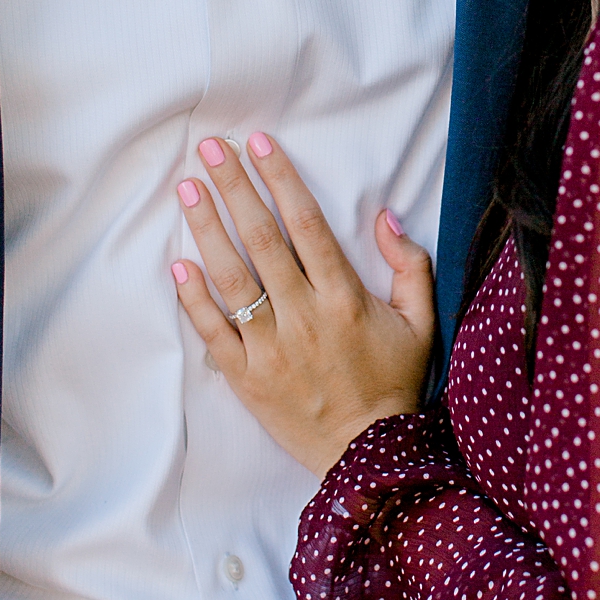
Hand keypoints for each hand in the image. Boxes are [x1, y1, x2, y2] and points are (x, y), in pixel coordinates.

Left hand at [171, 132, 435, 478]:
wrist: (367, 455)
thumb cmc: (393, 382)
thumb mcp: (421, 322)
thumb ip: (409, 266)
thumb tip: (384, 217)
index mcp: (345, 298)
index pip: (307, 225)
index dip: (281, 180)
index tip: (259, 144)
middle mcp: (304, 316)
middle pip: (262, 240)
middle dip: (235, 189)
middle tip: (211, 150)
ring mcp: (271, 348)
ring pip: (232, 280)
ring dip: (206, 231)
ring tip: (188, 190)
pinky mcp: (247, 378)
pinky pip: (214, 333)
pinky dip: (194, 300)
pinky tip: (179, 265)